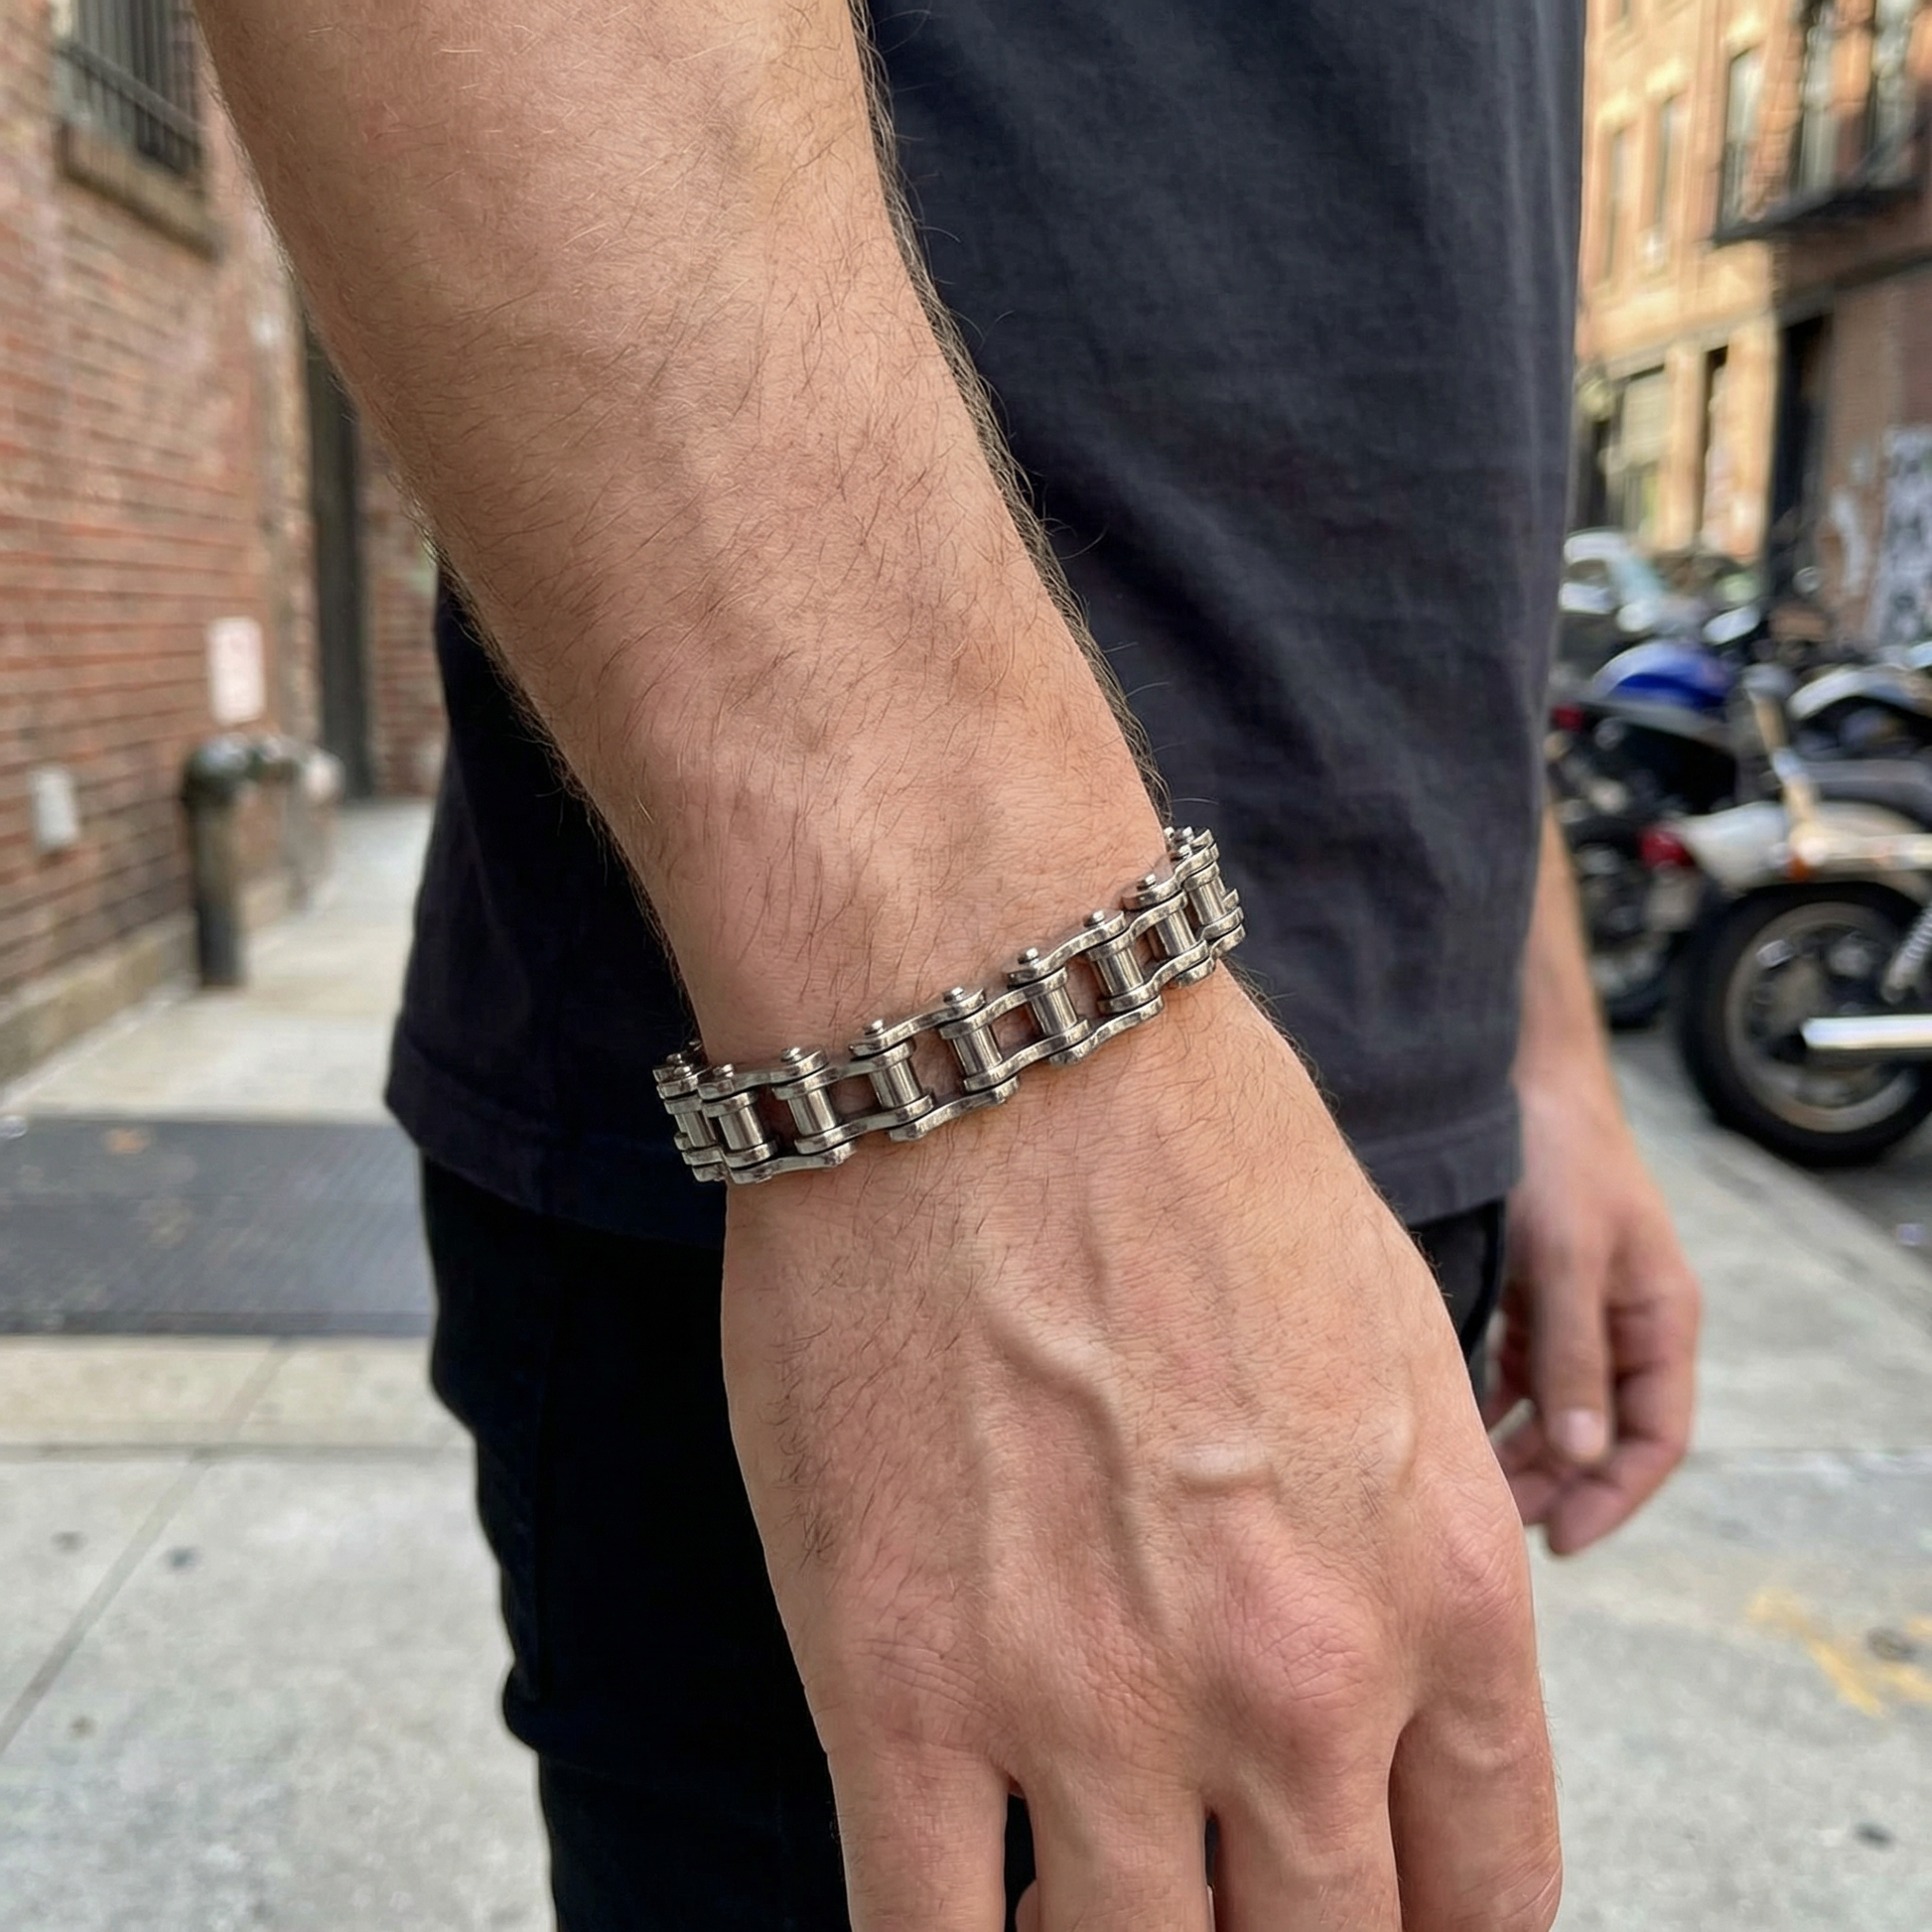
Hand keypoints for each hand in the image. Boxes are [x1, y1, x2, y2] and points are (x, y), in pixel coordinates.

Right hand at [722, 976, 1560, 1928]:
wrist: (995, 1029)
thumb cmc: (1186, 1148)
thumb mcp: (1393, 1347)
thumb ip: (1407, 1560)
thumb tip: (1360, 1706)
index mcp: (1445, 1591)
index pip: (1489, 1893)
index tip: (1367, 1914)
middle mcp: (1296, 1683)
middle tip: (1217, 1896)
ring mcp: (1094, 1706)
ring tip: (1081, 1898)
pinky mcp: (898, 1687)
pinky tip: (963, 1918)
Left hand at [1487, 1074, 1700, 1555]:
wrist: (1525, 1077)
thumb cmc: (1559, 1158)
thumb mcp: (1568, 1258)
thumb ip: (1573, 1354)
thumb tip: (1584, 1456)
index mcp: (1660, 1321)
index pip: (1655, 1438)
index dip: (1613, 1496)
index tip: (1559, 1541)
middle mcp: (1626, 1322)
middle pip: (1601, 1430)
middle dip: (1557, 1482)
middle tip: (1496, 1524)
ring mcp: (1581, 1307)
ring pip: (1559, 1404)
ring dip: (1523, 1449)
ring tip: (1473, 1489)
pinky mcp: (1536, 1289)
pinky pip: (1522, 1366)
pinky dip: (1496, 1401)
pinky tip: (1458, 1426)